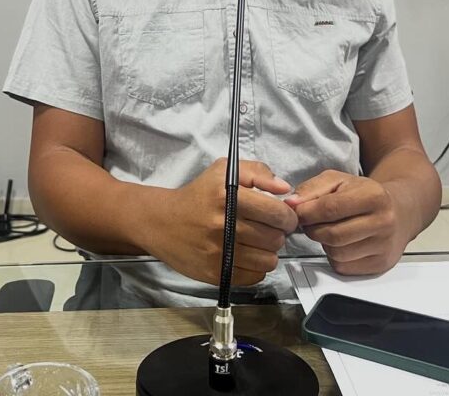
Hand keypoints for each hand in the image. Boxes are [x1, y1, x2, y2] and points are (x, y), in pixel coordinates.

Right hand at [150, 158, 298, 286]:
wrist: (161, 222)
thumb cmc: (199, 195)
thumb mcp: (224, 171)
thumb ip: (257, 172)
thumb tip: (284, 188)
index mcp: (227, 196)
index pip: (276, 212)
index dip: (287, 216)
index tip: (283, 217)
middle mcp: (223, 224)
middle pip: (275, 238)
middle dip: (279, 234)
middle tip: (269, 229)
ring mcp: (218, 252)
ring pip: (268, 260)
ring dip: (269, 252)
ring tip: (258, 243)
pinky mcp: (215, 273)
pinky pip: (255, 276)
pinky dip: (256, 267)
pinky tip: (247, 255)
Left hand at [286, 170, 411, 275]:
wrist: (399, 212)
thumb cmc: (364, 195)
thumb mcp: (338, 180)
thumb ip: (311, 189)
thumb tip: (291, 204)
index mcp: (374, 196)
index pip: (330, 208)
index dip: (307, 212)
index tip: (297, 211)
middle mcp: (383, 222)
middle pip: (332, 235)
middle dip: (312, 229)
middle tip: (310, 222)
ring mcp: (383, 246)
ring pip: (336, 253)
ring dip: (323, 243)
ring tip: (328, 230)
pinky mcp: (379, 264)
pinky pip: (343, 267)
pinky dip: (334, 257)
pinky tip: (341, 243)